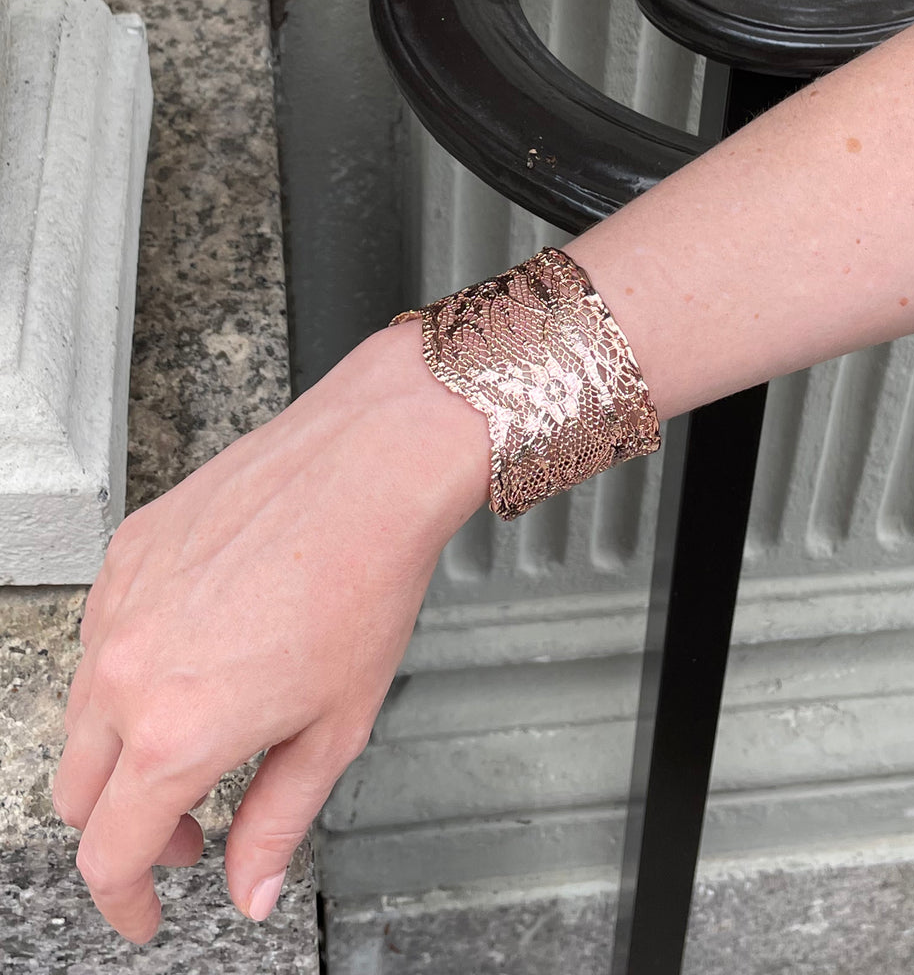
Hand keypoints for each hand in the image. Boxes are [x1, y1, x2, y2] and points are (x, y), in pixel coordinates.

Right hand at [53, 321, 488, 941]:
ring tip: (200, 740)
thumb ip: (278, 819)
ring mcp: (117, 606)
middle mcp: (125, 671)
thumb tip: (250, 889)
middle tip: (189, 832)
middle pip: (79, 794)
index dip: (127, 903)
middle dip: (127, 833)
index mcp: (176, 731)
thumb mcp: (336, 727)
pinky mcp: (125, 554)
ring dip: (126, 753)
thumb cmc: (364, 583)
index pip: (109, 854)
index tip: (150, 912)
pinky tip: (199, 658)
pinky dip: (132, 673)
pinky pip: (104, 637)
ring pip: (84, 714)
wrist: (366, 468)